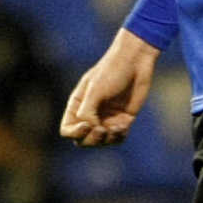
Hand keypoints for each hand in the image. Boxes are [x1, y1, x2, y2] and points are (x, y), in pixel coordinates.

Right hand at [60, 30, 158, 146]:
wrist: (136, 61)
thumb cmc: (112, 71)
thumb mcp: (95, 90)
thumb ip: (87, 112)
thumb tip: (90, 129)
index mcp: (77, 105)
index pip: (67, 130)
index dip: (75, 133)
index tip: (88, 125)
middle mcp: (90, 114)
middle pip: (83, 140)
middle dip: (92, 139)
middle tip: (103, 129)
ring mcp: (106, 118)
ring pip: (101, 141)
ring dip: (108, 139)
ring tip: (117, 128)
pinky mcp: (122, 119)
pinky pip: (117, 137)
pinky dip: (119, 136)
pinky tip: (125, 125)